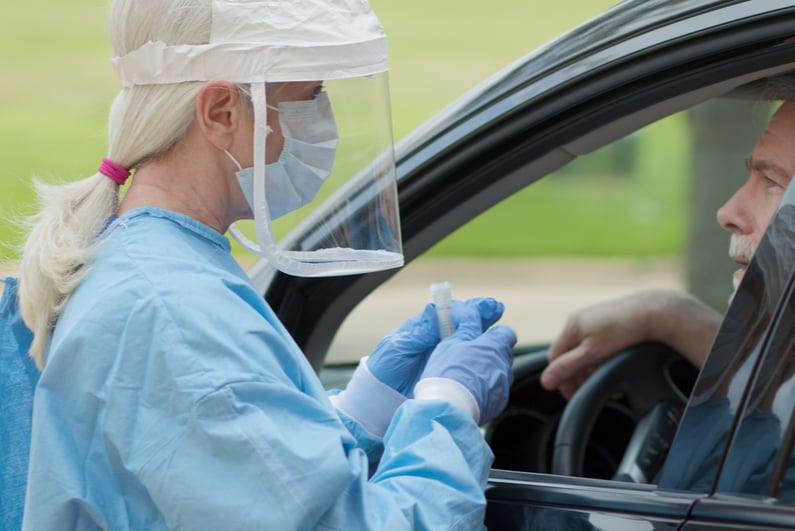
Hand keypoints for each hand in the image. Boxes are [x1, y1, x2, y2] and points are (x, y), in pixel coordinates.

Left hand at [367, 297, 504, 394]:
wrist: (379, 398)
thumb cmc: (384, 368)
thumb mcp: (399, 346)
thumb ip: (420, 332)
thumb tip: (436, 310)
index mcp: (425, 329)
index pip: (450, 312)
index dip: (468, 307)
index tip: (484, 305)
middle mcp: (438, 340)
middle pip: (465, 323)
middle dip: (483, 315)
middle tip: (498, 309)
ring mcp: (445, 356)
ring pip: (470, 342)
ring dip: (485, 335)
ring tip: (501, 331)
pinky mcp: (448, 373)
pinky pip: (467, 363)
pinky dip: (480, 359)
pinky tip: (493, 358)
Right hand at [415, 302, 515, 423]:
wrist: (449, 408)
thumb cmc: (448, 372)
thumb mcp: (452, 342)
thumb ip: (466, 327)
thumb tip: (471, 312)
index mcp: (495, 346)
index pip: (506, 332)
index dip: (494, 333)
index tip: (481, 336)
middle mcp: (504, 365)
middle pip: (504, 353)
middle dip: (490, 353)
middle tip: (469, 356)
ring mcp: (503, 386)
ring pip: (500, 373)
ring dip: (488, 372)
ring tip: (466, 377)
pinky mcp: (498, 403)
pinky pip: (495, 391)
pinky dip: (485, 389)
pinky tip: (468, 392)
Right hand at [540, 290, 719, 398]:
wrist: (654, 312)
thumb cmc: (623, 330)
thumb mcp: (592, 354)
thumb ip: (567, 368)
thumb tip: (545, 381)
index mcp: (571, 326)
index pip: (555, 358)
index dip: (562, 378)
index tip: (573, 394)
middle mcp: (580, 321)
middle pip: (571, 356)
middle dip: (581, 376)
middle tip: (592, 389)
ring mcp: (595, 320)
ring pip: (586, 352)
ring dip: (593, 370)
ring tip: (609, 380)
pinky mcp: (609, 322)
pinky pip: (598, 345)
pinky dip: (603, 359)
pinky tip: (615, 365)